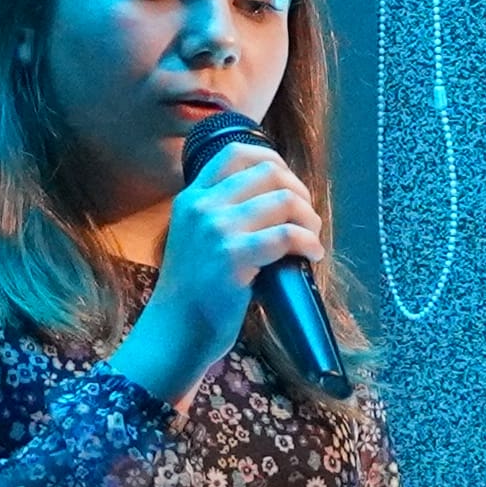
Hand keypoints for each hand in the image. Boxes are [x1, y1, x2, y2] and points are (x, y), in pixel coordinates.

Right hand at [101, 127, 322, 397]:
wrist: (174, 333)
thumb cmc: (192, 293)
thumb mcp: (195, 239)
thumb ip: (220, 215)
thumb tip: (276, 200)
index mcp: (191, 198)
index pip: (236, 153)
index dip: (273, 159)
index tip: (288, 183)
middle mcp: (202, 207)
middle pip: (269, 172)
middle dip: (299, 191)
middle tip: (305, 218)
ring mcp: (216, 230)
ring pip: (284, 200)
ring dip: (309, 218)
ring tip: (311, 239)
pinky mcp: (233, 257)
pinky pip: (286, 236)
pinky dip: (309, 243)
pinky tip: (311, 256)